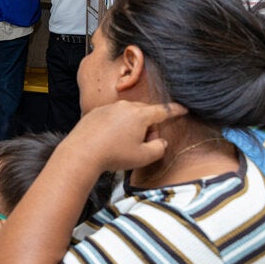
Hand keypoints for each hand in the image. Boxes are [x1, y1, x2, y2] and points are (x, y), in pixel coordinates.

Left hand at [62, 100, 187, 172]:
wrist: (81, 152)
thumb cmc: (114, 155)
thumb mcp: (143, 157)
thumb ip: (159, 148)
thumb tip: (160, 141)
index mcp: (140, 114)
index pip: (162, 110)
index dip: (175, 111)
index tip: (183, 109)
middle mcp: (124, 106)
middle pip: (145, 113)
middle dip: (149, 126)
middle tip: (144, 144)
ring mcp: (108, 107)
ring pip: (128, 114)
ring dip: (132, 126)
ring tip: (123, 145)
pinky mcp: (96, 112)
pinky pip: (113, 116)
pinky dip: (116, 126)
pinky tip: (109, 141)